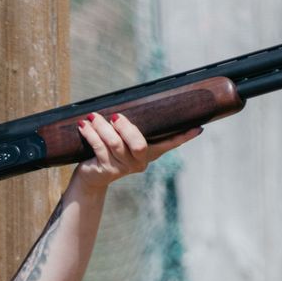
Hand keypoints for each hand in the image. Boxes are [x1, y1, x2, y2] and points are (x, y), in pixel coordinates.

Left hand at [73, 113, 202, 189]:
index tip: (198, 127)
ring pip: (115, 144)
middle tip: (115, 116)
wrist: (91, 178)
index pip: (170, 143)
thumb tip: (129, 102)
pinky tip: (84, 125)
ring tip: (93, 117)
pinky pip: (98, 148)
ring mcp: (123, 168)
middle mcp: (139, 162)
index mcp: (149, 153)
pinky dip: (90, 134)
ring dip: (102, 128)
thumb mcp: (122, 139)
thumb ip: (129, 126)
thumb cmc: (109, 151)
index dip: (183, 136)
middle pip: (139, 145)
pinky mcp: (106, 170)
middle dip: (127, 128)